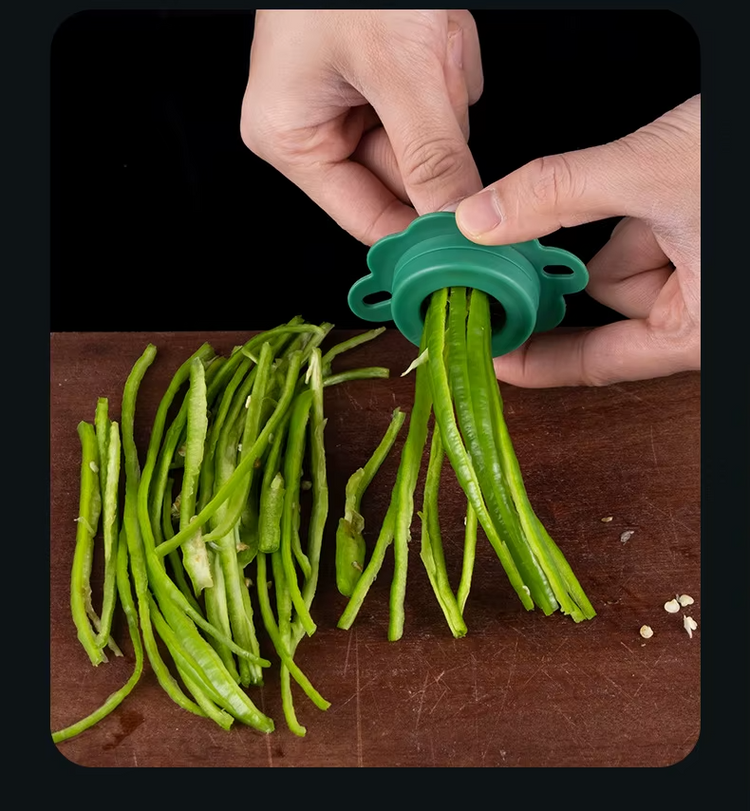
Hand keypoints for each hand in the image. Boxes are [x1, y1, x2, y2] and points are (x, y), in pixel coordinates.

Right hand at [240, 9, 483, 244]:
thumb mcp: (396, 68)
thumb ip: (432, 155)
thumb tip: (458, 220)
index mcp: (292, 137)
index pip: (366, 219)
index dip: (418, 233)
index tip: (467, 245)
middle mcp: (318, 124)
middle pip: (405, 176)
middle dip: (432, 131)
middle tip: (427, 76)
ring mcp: (356, 98)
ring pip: (429, 137)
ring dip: (442, 90)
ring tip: (426, 38)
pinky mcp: (387, 76)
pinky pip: (440, 98)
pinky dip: (448, 64)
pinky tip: (434, 32)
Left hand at [455, 94, 700, 387]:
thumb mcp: (652, 173)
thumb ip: (559, 194)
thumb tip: (483, 218)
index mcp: (696, 328)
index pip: (595, 362)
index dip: (537, 361)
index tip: (489, 356)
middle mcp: (699, 308)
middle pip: (610, 296)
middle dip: (603, 249)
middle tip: (596, 220)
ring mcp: (702, 272)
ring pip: (626, 258)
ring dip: (628, 217)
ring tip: (671, 180)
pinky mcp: (701, 238)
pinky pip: (648, 231)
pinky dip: (642, 203)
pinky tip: (671, 175)